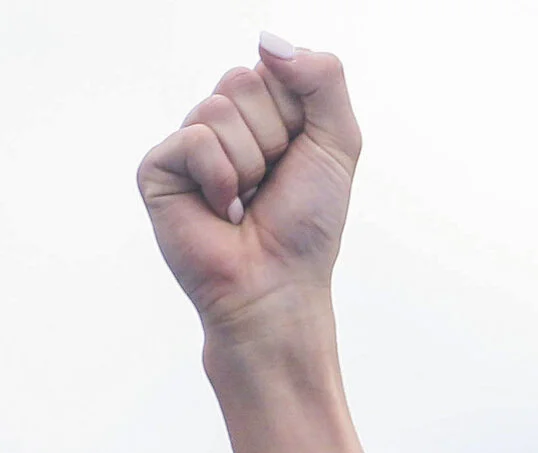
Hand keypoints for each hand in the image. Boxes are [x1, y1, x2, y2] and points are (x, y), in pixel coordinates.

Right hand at [137, 40, 360, 338]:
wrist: (278, 286)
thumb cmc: (308, 225)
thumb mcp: (338, 144)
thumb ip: (323, 80)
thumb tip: (269, 41)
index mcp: (260, 112)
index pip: (274, 68)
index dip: (299, 117)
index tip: (299, 159)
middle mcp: (220, 122)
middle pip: (243, 81)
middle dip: (273, 137)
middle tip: (271, 183)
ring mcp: (186, 143)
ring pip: (219, 109)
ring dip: (250, 164)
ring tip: (247, 201)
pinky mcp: (158, 167)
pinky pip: (196, 140)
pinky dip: (222, 179)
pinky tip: (222, 210)